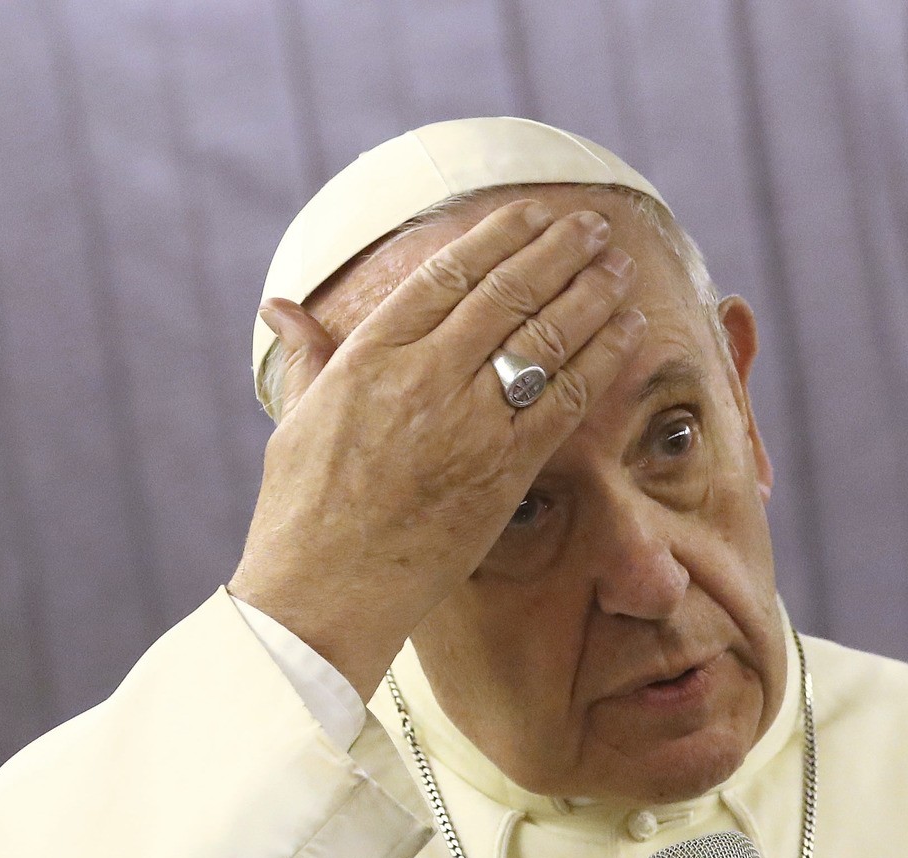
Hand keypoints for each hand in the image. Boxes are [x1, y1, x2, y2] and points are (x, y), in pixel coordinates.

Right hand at [231, 199, 644, 694]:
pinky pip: (566, 401)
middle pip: (508, 293)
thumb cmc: (301, 515)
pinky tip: (627, 333)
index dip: (499, 236)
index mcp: (369, 355)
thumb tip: (280, 309)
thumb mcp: (293, 421)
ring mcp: (468, 423)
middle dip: (560, 251)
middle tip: (595, 227)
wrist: (325, 594)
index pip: (447, 273)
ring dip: (591, 295)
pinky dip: (602, 361)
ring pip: (545, 338)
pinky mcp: (503, 471)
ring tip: (620, 267)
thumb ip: (306, 357)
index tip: (532, 213)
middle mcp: (423, 377)